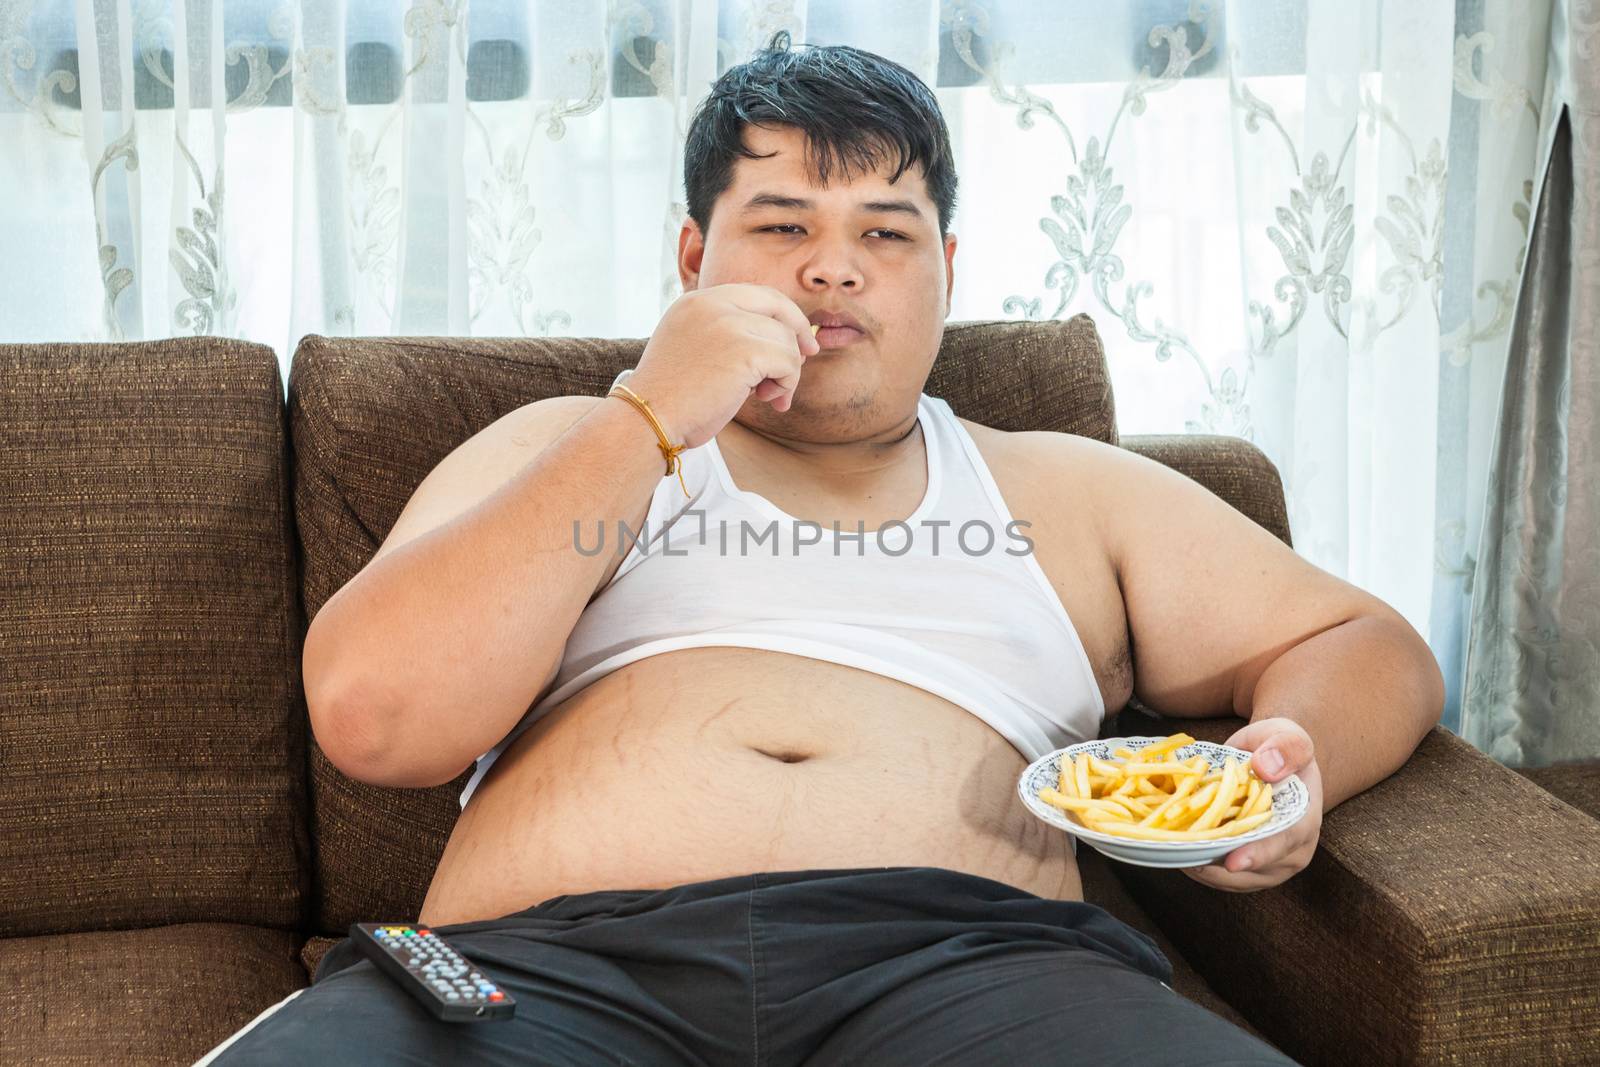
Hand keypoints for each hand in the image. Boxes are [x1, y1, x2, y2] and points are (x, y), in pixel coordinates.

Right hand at [627, 283, 820, 448]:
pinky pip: (788, 362)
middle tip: (809, 355)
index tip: (797, 337)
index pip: (755, 294)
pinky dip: (786, 383)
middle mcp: (712, 303)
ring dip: (787, 372)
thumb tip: (782, 343)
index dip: (782, 314)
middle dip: (798, 331)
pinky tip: (768, 399)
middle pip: (777, 306)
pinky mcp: (745, 350)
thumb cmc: (671, 398)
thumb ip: (727, 336)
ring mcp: (728, 323)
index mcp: (696, 301)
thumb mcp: (694, 349)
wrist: (648, 418)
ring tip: (768, 396)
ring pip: (785, 340)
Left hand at [1180, 717, 1322, 892]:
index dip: (1259, 853)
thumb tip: (1266, 767)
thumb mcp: (1286, 736)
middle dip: (1218, 866)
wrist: (1270, 762)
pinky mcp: (1250, 869)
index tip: (1232, 861)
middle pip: (1256, 869)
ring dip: (1203, 868)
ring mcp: (1272, 864)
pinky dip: (1199, 867)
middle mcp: (1294, 849)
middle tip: (1181, 854)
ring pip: (1235, 879)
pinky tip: (1178, 851)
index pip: (1285, 841)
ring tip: (1174, 849)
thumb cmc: (1278, 748)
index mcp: (1306, 818)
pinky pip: (1222, 877)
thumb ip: (1284, 747)